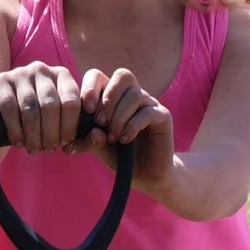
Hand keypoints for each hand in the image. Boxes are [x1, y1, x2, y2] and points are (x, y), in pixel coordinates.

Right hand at [0, 61, 83, 154]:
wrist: (1, 110)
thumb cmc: (37, 116)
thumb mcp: (56, 113)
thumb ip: (73, 121)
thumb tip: (94, 138)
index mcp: (61, 75)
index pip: (71, 100)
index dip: (69, 125)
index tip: (66, 142)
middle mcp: (41, 69)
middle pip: (50, 105)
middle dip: (51, 133)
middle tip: (49, 149)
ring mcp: (20, 73)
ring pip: (30, 108)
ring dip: (34, 134)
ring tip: (34, 148)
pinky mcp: (0, 81)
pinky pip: (10, 107)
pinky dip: (15, 129)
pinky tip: (18, 141)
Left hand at [80, 68, 173, 188]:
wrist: (145, 174)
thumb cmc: (119, 156)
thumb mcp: (99, 149)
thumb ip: (90, 141)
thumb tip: (90, 133)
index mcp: (112, 96)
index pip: (99, 76)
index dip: (91, 87)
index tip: (86, 109)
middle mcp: (132, 95)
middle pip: (122, 75)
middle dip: (108, 98)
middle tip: (100, 122)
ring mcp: (149, 104)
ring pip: (135, 95)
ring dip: (119, 117)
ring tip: (112, 137)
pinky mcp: (163, 116)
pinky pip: (148, 112)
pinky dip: (133, 126)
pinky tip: (125, 140)